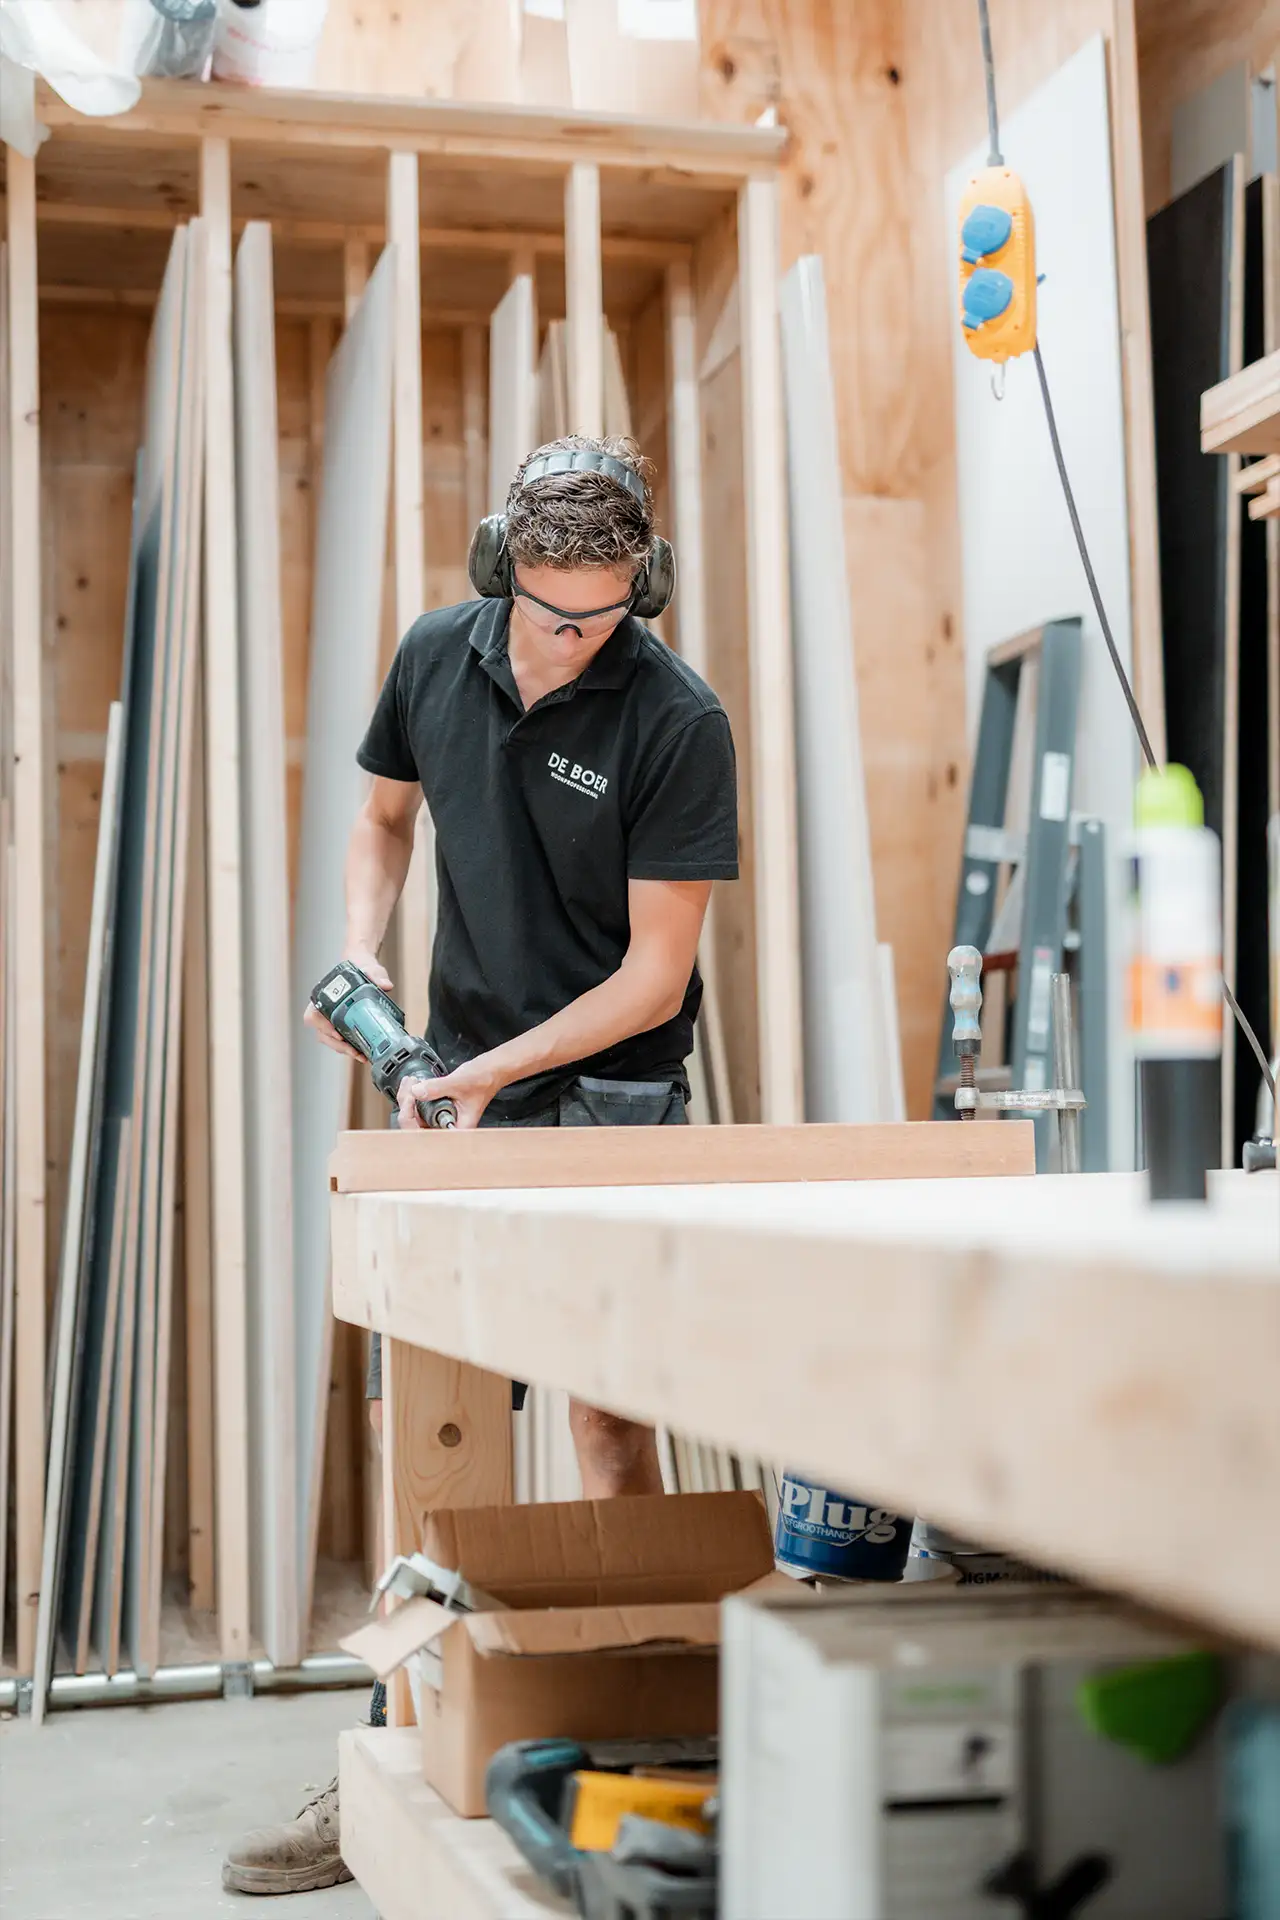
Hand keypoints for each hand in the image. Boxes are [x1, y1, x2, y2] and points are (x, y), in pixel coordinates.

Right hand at [302, 945, 392, 1060]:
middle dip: (337, 1045)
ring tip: (361, 1056)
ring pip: (330, 1040)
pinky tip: (363, 1054)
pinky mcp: (342, 1025)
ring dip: (343, 1050)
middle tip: (354, 1051)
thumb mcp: (370, 970)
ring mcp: (331, 1019)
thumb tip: (386, 985)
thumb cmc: (362, 968)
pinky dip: (350, 1048)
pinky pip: (340, 1041)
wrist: (364, 968)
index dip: (322, 1027)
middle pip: (322, 1033)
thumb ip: (376, 975)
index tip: (337, 1034)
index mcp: (324, 996)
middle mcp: (324, 1009)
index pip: (313, 1015)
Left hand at [395, 1054, 504, 1131]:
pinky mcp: (439, 1109)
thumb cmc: (484, 1080)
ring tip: (410, 1083)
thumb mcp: (458, 1082)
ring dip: (408, 1100)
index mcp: (456, 1129)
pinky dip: (414, 1097)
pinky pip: (420, 1108)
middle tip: (408, 1088)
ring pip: (416, 1117)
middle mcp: (448, 1127)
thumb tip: (416, 1092)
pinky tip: (413, 1084)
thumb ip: (436, 1088)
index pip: (425, 1135)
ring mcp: (442, 1118)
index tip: (410, 1099)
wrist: (492, 1069)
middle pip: (416, 1128)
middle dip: (407, 1107)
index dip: (412, 1119)